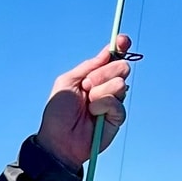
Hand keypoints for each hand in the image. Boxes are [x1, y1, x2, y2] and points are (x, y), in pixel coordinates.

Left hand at [35, 34, 132, 169]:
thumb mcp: (68, 81)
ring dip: (99, 92)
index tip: (123, 41)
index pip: (112, 58)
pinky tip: (93, 114)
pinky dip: (102, 105)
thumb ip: (89, 66)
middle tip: (86, 86)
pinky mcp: (117, 118)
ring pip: (120, 83)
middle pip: (121, 67)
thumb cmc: (58, 112)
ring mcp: (113, 102)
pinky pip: (117, 102)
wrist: (59, 139)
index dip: (120, 48)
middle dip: (102, 74)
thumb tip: (108, 51)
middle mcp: (106, 87)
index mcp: (94, 76)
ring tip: (87, 104)